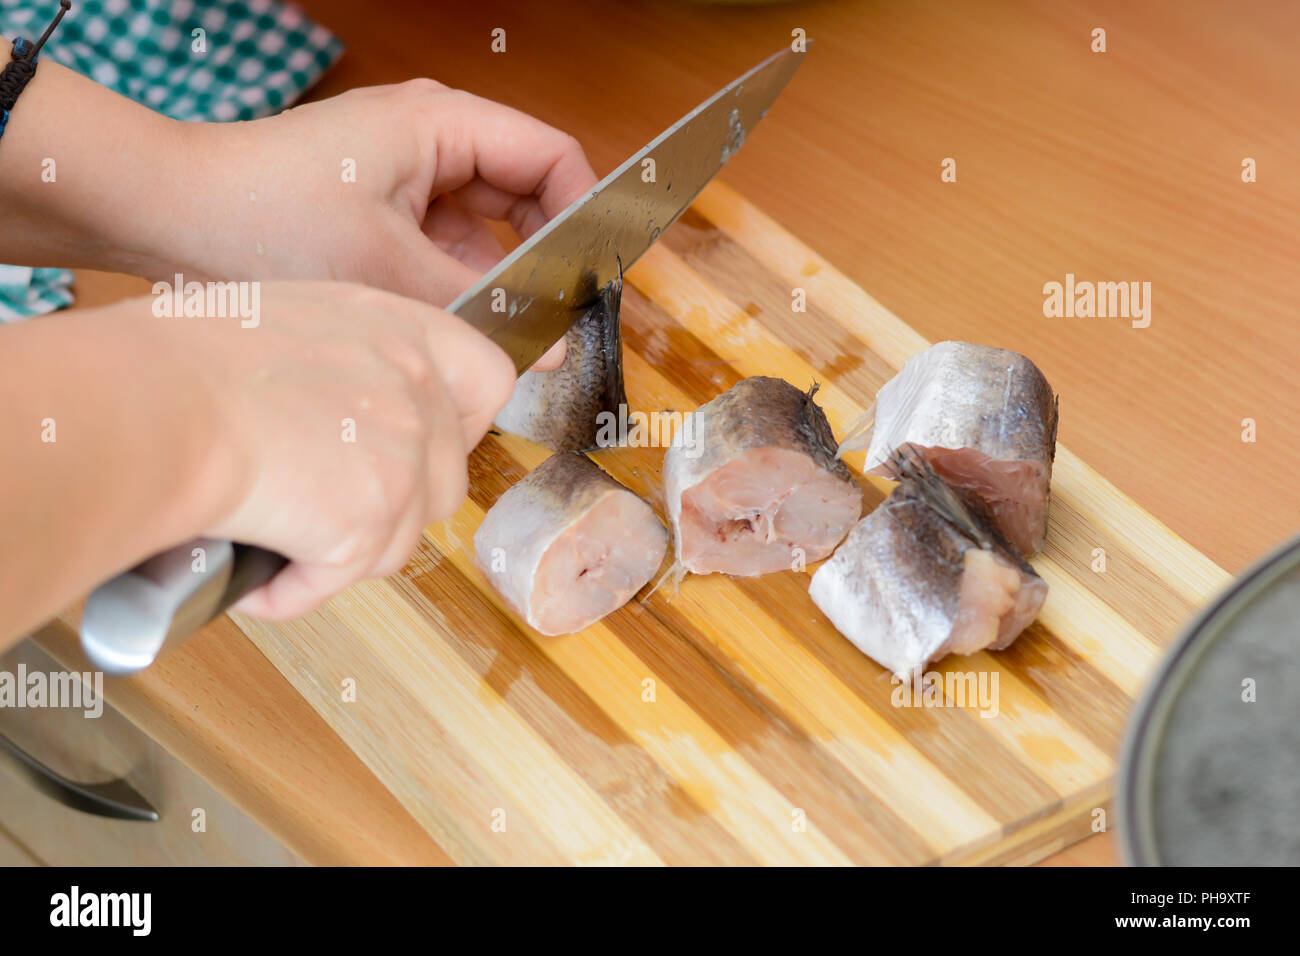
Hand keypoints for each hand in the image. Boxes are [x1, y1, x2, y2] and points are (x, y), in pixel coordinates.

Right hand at [144, 280, 516, 618]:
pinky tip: (255, 576)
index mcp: (399, 330)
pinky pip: (343, 578)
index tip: (426, 443)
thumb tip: (331, 403)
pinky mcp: (371, 523)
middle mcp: (416, 391)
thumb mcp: (286, 321)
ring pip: (403, 538)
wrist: (153, 407)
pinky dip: (296, 588)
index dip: (465, 422)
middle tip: (327, 502)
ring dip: (345, 549)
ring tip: (279, 534)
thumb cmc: (180, 357)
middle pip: (447, 477)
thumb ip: (343, 360)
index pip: (487, 379)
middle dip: (394, 503)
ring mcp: (402, 461)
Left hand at [170, 80, 598, 368]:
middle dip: (543, 256)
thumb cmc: (262, 218)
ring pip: (487, 227)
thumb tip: (552, 348)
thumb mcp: (386, 271)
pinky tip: (460, 324)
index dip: (584, 216)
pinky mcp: (383, 209)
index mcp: (441, 124)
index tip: (592, 281)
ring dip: (500, 276)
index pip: (551, 158)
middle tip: (556, 319)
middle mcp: (431, 138)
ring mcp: (406, 174)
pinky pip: (447, 244)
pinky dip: (460, 282)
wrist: (164, 215)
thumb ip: (479, 308)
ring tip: (507, 329)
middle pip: (527, 193)